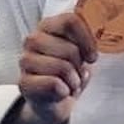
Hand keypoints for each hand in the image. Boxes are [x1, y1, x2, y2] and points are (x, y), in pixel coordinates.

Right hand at [16, 9, 98, 123]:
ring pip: (62, 67)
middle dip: (80, 67)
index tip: (92, 57)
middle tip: (77, 75)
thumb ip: (86, 39)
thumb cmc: (68, 74)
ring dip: (73, 81)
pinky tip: (60, 92)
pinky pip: (54, 84)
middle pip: (70, 49)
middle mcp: (33, 40)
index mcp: (48, 26)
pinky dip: (64, 92)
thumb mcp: (81, 53)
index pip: (70, 21)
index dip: (87, 40)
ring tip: (70, 84)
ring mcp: (25, 60)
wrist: (54, 102)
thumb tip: (99, 30)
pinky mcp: (24, 82)